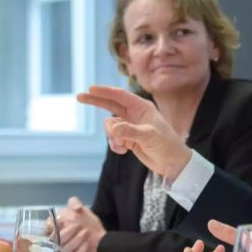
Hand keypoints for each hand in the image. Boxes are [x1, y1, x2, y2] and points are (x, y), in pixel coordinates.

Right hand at [57, 197, 105, 251]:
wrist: (102, 238)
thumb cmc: (88, 224)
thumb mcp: (83, 211)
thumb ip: (75, 204)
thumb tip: (73, 203)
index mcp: (58, 228)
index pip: (47, 227)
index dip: (52, 224)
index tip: (62, 220)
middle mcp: (59, 241)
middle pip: (54, 238)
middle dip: (67, 231)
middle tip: (78, 225)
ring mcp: (65, 251)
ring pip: (64, 248)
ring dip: (77, 239)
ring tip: (86, 232)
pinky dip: (81, 250)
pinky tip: (87, 243)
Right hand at [77, 86, 191, 179]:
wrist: (172, 163)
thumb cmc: (166, 145)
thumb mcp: (149, 136)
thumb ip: (129, 131)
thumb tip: (112, 128)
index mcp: (143, 108)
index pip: (120, 96)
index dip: (105, 91)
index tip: (91, 88)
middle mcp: (135, 114)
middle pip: (110, 104)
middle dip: (96, 101)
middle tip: (79, 96)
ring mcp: (130, 126)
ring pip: (110, 126)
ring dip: (112, 136)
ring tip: (124, 145)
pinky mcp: (128, 139)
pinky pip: (112, 139)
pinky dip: (115, 145)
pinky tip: (125, 151)